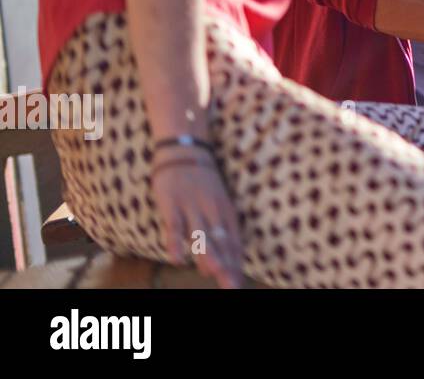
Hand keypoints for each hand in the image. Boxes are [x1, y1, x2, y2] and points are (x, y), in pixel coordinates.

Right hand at [149, 147, 242, 288]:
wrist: (185, 149)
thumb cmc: (202, 181)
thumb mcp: (218, 202)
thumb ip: (219, 228)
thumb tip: (222, 257)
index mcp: (226, 211)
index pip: (234, 242)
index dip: (236, 264)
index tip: (238, 283)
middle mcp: (212, 211)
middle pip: (221, 243)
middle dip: (227, 266)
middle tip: (232, 287)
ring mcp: (192, 208)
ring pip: (201, 235)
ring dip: (207, 254)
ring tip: (213, 273)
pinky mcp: (172, 205)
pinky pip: (173, 226)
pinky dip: (174, 242)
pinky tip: (176, 258)